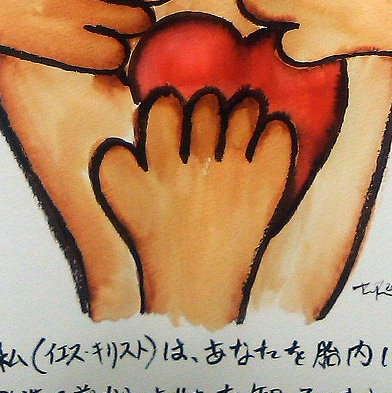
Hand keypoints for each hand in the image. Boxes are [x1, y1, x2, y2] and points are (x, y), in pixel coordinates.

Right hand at [91, 90, 293, 327]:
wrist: (198, 286)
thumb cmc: (159, 238)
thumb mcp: (122, 200)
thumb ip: (114, 164)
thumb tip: (120, 135)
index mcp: (161, 164)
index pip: (163, 108)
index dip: (167, 107)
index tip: (172, 117)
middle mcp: (197, 163)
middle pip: (205, 106)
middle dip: (207, 107)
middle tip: (210, 118)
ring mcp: (236, 172)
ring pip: (243, 113)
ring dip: (245, 110)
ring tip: (246, 113)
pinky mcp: (267, 184)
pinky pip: (278, 137)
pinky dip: (277, 132)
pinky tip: (271, 134)